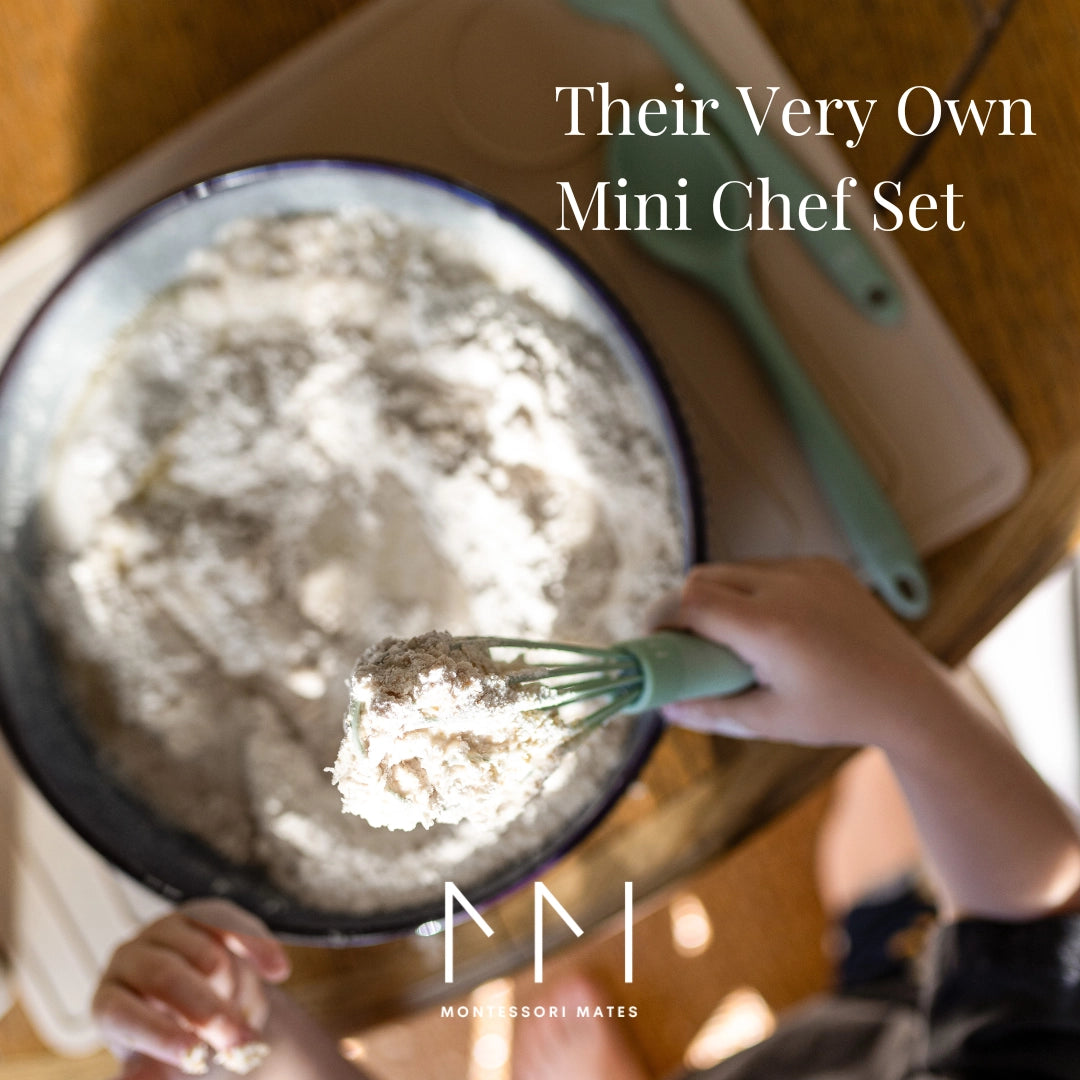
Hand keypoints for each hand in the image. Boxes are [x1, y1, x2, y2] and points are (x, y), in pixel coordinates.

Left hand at [93, 899, 290, 1077]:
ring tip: (241, 1016)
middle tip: (243, 1042)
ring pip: (204, 954)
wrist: (208, 1014)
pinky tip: (278, 971)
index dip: (158, 1035)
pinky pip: (232, 924)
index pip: (122, 1014)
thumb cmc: (178, 1048)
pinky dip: (257, 948)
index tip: (196, 1058)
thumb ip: (153, 1078)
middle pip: (165, 975)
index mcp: (110, 1003)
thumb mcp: (166, 1071)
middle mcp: (129, 960)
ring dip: (232, 989)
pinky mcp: (201, 913)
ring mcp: (164, 930)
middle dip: (209, 1011)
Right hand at [660, 559, 948, 746]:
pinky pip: (766, 566)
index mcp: (771, 628)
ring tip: (726, 634)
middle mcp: (788, 587)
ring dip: (716, 594)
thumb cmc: (839, 714)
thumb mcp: (768, 720)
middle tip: (683, 640)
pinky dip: (750, 587)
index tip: (652, 639)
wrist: (910, 695)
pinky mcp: (824, 564)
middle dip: (683, 605)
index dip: (661, 616)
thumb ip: (710, 710)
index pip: (690, 601)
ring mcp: (809, 570)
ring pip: (733, 567)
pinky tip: (765, 621)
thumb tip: (663, 707)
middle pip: (703, 577)